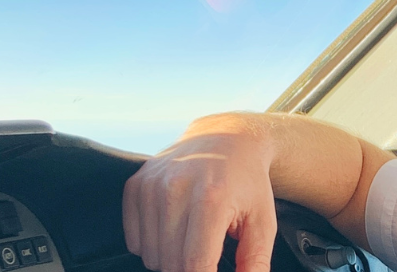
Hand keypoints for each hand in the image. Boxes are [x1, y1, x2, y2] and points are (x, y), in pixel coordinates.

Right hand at [124, 113, 279, 271]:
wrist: (226, 138)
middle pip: (171, 264)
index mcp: (211, 199)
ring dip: (171, 259)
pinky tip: (175, 227)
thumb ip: (255, 260)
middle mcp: (176, 189)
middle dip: (190, 270)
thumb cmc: (247, 183)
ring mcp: (152, 186)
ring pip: (151, 257)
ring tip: (193, 237)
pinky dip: (153, 245)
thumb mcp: (262, 221)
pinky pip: (134, 242)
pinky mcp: (135, 185)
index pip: (195, 264)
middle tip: (208, 252)